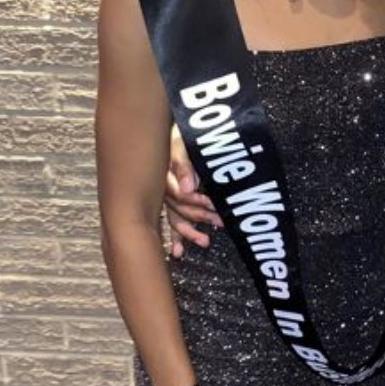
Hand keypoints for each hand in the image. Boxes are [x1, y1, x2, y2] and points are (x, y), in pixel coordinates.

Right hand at [163, 127, 221, 255]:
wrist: (173, 133)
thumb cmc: (182, 136)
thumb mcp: (183, 145)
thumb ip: (185, 165)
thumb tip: (188, 188)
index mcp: (165, 174)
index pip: (180, 194)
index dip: (197, 200)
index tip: (212, 202)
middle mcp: (163, 188)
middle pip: (181, 208)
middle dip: (201, 216)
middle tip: (220, 221)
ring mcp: (166, 197)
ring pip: (177, 218)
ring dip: (191, 231)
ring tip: (205, 242)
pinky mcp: (171, 203)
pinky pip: (172, 222)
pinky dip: (176, 238)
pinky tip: (177, 253)